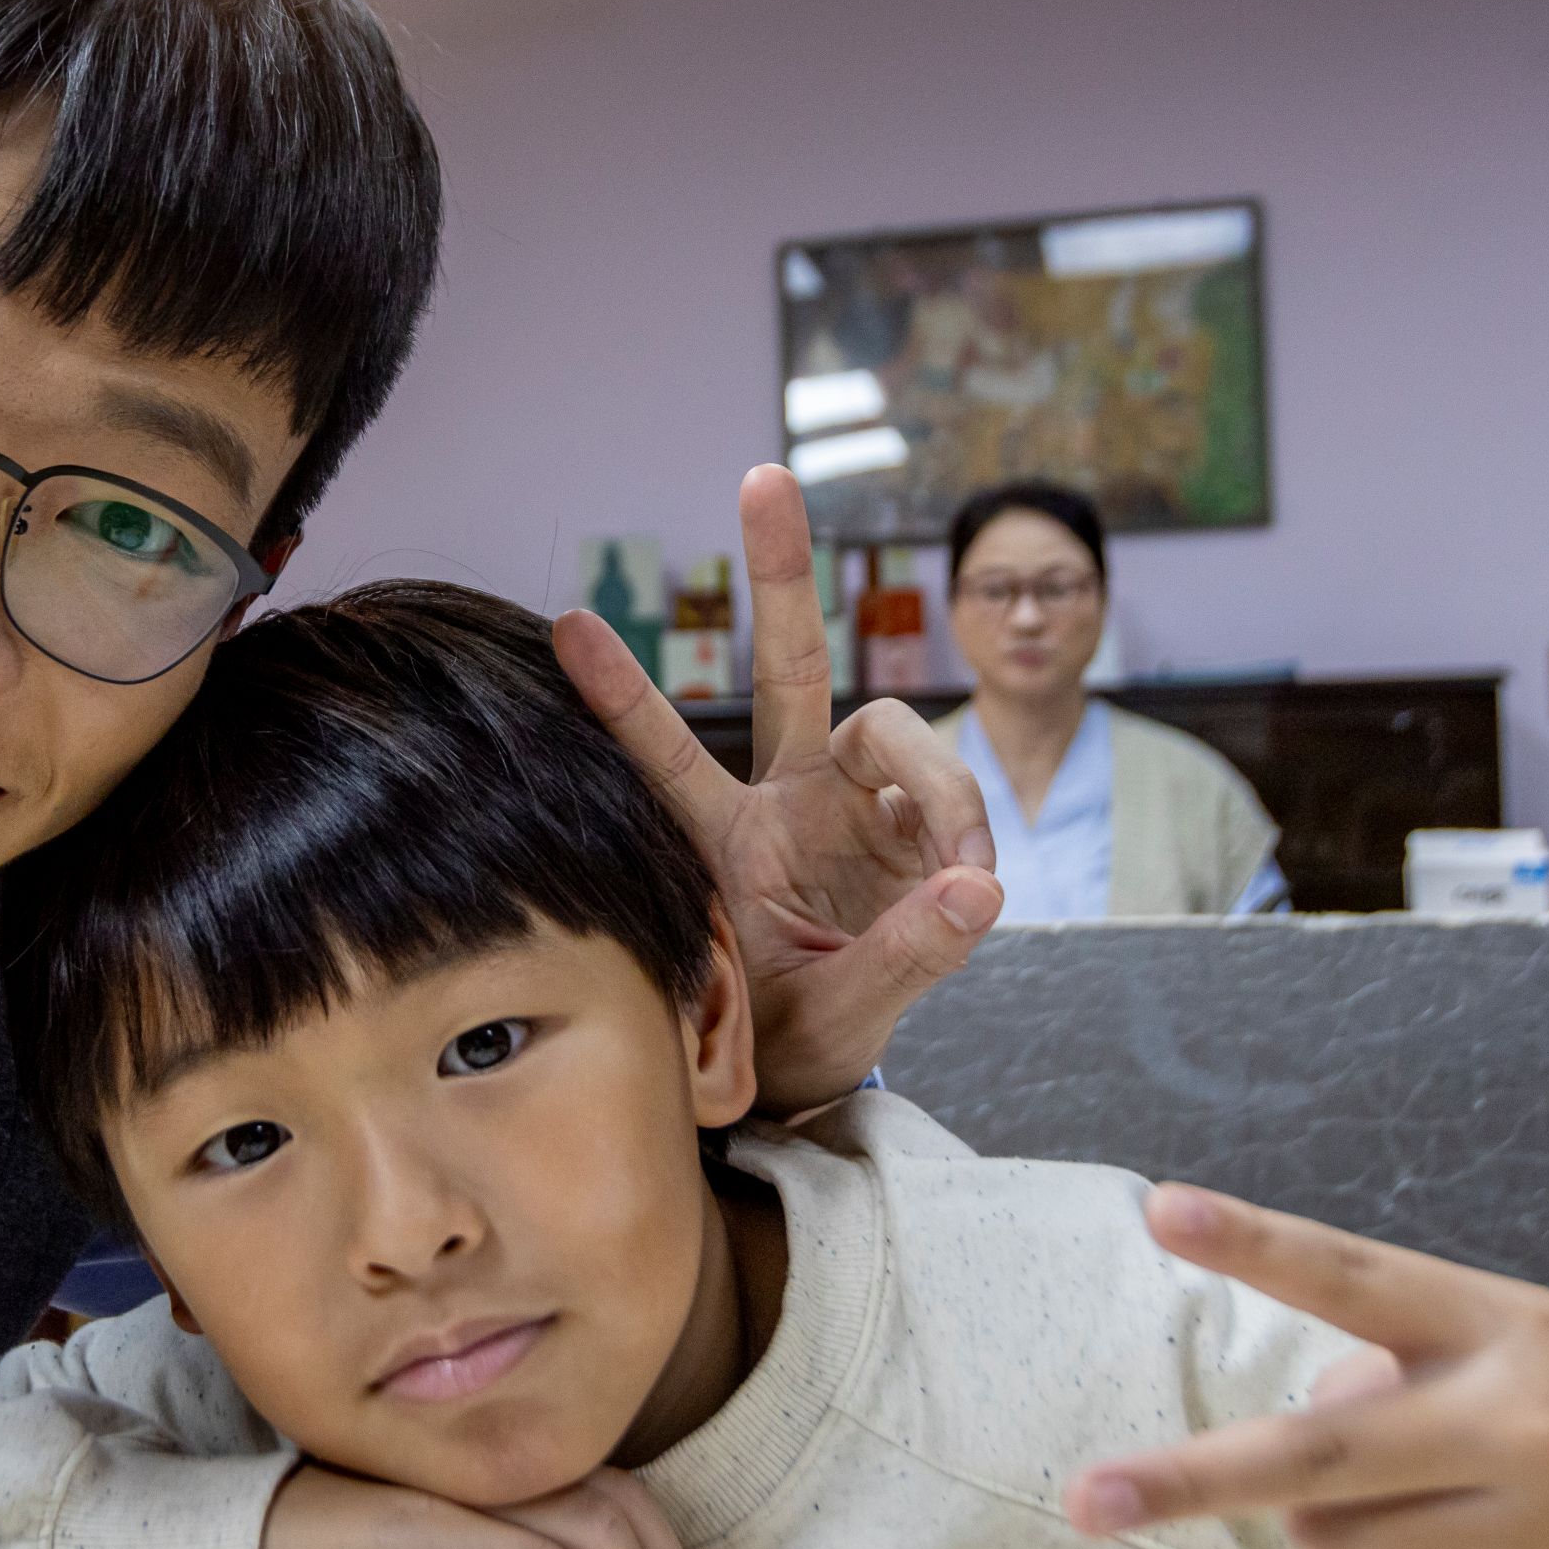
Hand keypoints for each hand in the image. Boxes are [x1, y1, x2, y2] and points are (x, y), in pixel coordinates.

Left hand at [558, 464, 1002, 1110]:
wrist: (827, 1074)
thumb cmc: (791, 1040)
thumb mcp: (835, 1016)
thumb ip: (906, 956)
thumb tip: (981, 888)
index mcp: (728, 844)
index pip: (668, 759)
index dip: (623, 696)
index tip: (567, 624)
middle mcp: (787, 803)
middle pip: (791, 669)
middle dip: (780, 574)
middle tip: (764, 475)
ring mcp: (853, 804)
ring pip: (896, 730)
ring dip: (941, 783)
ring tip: (967, 866)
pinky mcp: (910, 824)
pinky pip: (950, 800)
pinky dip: (971, 830)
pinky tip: (975, 883)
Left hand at [1066, 1186, 1548, 1548]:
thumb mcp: (1520, 1341)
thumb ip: (1401, 1368)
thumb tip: (1292, 1458)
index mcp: (1505, 1327)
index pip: (1359, 1278)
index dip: (1256, 1244)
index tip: (1165, 1209)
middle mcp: (1513, 1429)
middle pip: (1313, 1458)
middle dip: (1186, 1480)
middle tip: (1083, 1499)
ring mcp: (1528, 1534)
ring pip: (1329, 1539)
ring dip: (1326, 1517)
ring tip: (1420, 1484)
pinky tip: (1462, 1542)